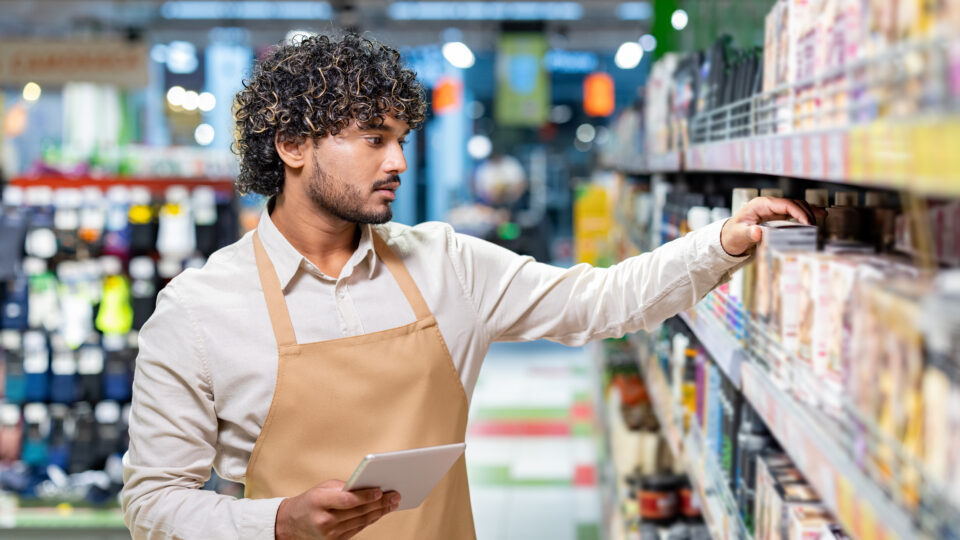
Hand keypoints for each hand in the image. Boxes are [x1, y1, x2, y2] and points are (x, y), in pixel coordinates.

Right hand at [275, 479, 399, 539]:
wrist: (292, 523)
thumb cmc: (311, 500)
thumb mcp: (323, 488)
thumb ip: (345, 487)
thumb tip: (371, 486)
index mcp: (319, 501)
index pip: (347, 500)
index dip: (365, 496)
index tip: (381, 490)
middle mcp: (324, 520)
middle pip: (358, 512)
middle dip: (379, 503)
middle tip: (395, 495)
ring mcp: (330, 534)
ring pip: (361, 521)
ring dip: (380, 512)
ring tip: (392, 503)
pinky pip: (358, 529)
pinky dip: (371, 519)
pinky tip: (381, 512)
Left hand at [720, 197, 824, 255]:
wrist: (728, 238)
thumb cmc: (732, 235)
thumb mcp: (738, 235)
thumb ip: (747, 233)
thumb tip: (757, 232)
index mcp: (760, 204)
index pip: (785, 204)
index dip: (799, 212)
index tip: (808, 223)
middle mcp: (769, 205)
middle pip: (794, 203)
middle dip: (807, 212)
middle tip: (815, 226)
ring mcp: (774, 210)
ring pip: (796, 206)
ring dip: (809, 212)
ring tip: (821, 220)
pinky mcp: (777, 217)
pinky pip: (794, 213)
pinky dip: (806, 214)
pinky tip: (820, 214)